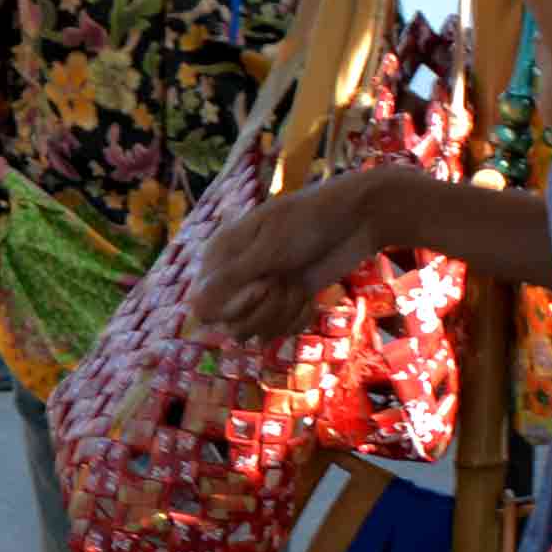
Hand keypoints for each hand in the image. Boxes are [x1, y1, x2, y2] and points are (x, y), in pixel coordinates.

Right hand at [196, 171, 399, 338]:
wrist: (358, 220)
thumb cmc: (309, 222)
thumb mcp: (268, 248)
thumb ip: (230, 280)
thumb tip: (193, 309)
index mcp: (221, 256)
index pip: (204, 306)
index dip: (231, 306)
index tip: (262, 286)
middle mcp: (237, 277)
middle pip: (231, 325)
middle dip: (264, 310)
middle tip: (285, 282)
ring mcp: (262, 292)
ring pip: (257, 331)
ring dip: (284, 313)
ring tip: (299, 286)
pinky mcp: (287, 303)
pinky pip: (280, 331)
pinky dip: (298, 316)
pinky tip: (310, 295)